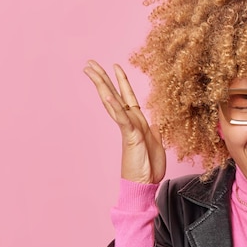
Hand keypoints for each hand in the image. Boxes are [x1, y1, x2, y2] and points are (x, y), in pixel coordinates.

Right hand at [83, 60, 165, 183]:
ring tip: (91, 71)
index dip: (122, 80)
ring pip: (113, 102)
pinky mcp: (130, 136)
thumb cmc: (149, 167)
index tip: (115, 65)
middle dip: (103, 77)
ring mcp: (128, 127)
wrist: (145, 184)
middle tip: (89, 63)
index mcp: (137, 121)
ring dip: (102, 85)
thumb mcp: (157, 143)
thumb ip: (154, 130)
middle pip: (114, 94)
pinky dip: (114, 106)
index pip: (127, 96)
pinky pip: (121, 118)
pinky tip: (105, 94)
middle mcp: (130, 121)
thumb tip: (155, 121)